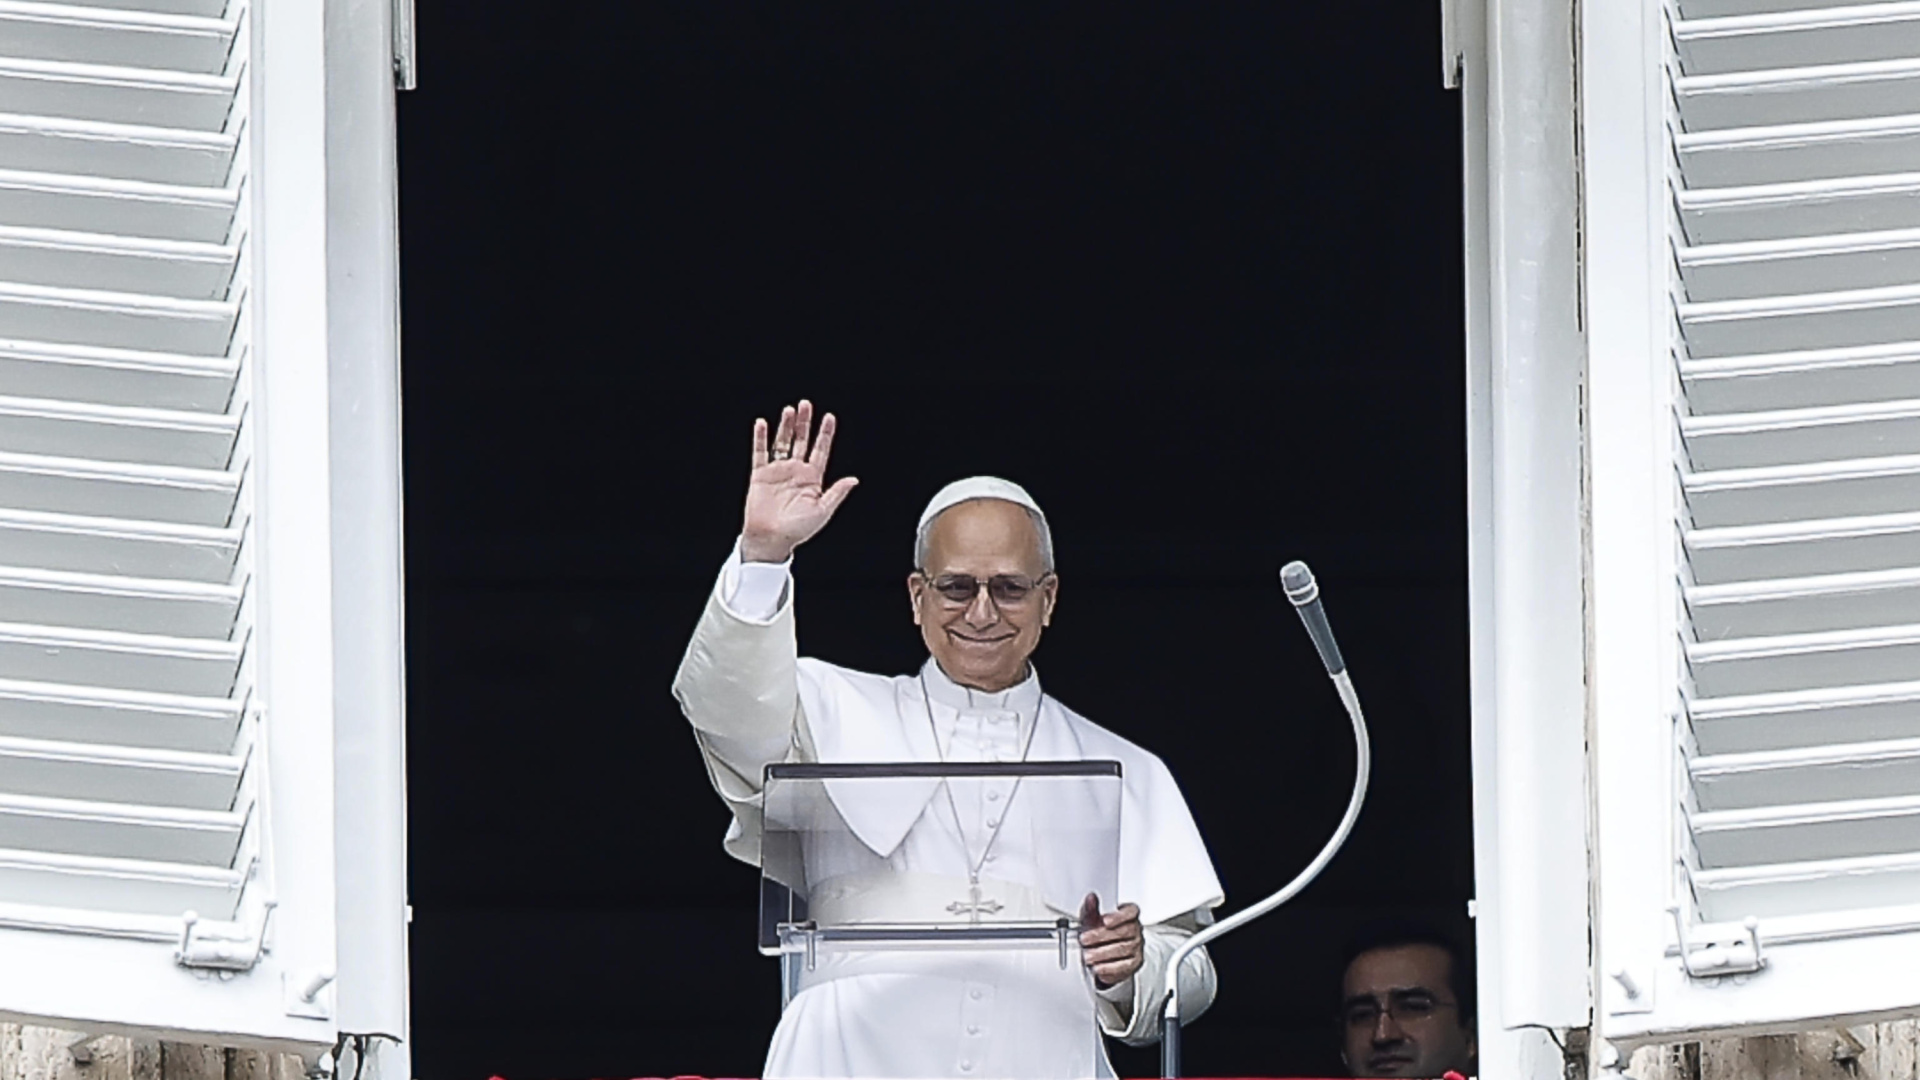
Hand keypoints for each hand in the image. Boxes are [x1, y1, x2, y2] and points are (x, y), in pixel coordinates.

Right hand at [741, 400, 857, 563]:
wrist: (772, 539)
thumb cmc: (798, 530)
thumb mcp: (823, 510)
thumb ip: (837, 493)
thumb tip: (854, 479)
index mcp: (812, 479)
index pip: (820, 450)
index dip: (825, 434)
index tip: (829, 417)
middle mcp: (795, 471)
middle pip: (801, 441)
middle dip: (805, 423)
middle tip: (806, 404)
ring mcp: (778, 471)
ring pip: (783, 443)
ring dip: (786, 426)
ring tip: (790, 410)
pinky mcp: (761, 475)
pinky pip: (760, 452)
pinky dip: (761, 438)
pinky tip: (762, 423)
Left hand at [1078, 894, 1143, 988]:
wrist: (1106, 954)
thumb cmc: (1102, 932)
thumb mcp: (1094, 919)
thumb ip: (1092, 909)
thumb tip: (1090, 898)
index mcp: (1129, 915)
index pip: (1131, 912)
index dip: (1118, 916)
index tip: (1105, 920)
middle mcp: (1136, 930)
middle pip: (1124, 931)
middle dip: (1101, 936)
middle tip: (1084, 940)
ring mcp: (1136, 947)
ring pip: (1123, 949)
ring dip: (1102, 953)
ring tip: (1087, 956)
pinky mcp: (1134, 963)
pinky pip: (1124, 966)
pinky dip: (1109, 968)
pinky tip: (1098, 967)